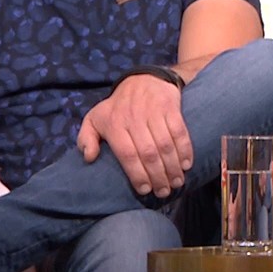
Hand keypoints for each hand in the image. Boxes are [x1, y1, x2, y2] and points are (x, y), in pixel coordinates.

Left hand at [77, 73, 190, 196]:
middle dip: (158, 176)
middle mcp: (134, 118)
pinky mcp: (170, 107)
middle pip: (149, 152)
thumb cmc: (118, 106)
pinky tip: (186, 165)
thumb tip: (89, 158)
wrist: (143, 79)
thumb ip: (86, 138)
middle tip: (164, 192)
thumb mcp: (95, 118)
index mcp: (114, 124)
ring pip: (166, 145)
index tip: (144, 190)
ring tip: (176, 183)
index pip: (127, 154)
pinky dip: (185, 150)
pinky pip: (180, 132)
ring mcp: (154, 112)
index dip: (137, 174)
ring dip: (173, 167)